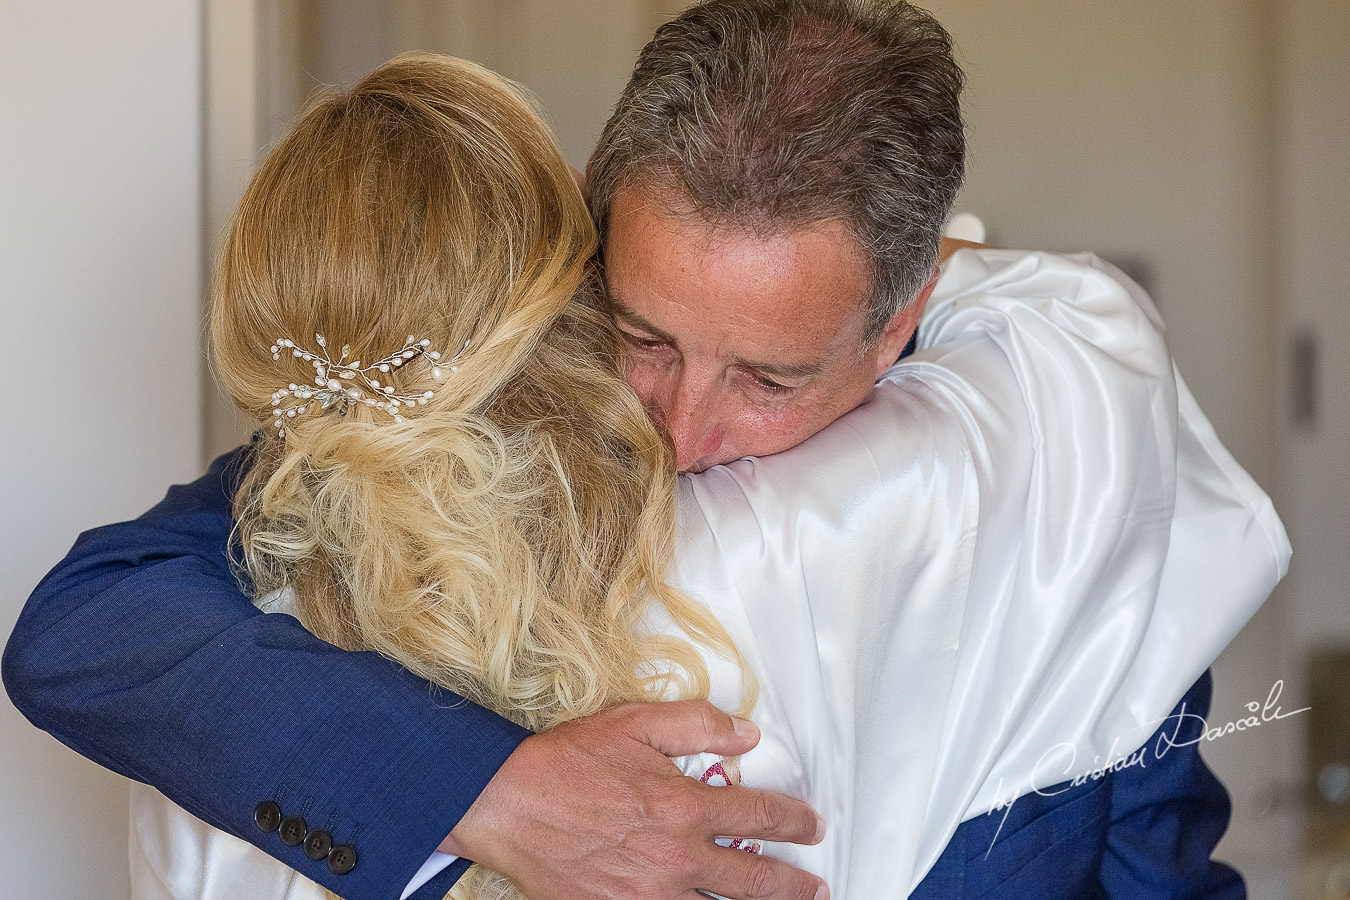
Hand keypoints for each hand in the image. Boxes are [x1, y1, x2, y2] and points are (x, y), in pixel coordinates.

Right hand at [442, 700, 827, 899]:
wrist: (507, 804)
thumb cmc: (567, 762)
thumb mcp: (634, 724)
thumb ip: (696, 724)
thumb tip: (746, 735)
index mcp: (684, 807)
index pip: (759, 816)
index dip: (794, 821)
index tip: (812, 826)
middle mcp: (676, 859)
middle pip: (755, 881)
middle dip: (794, 886)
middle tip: (816, 888)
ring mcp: (649, 896)